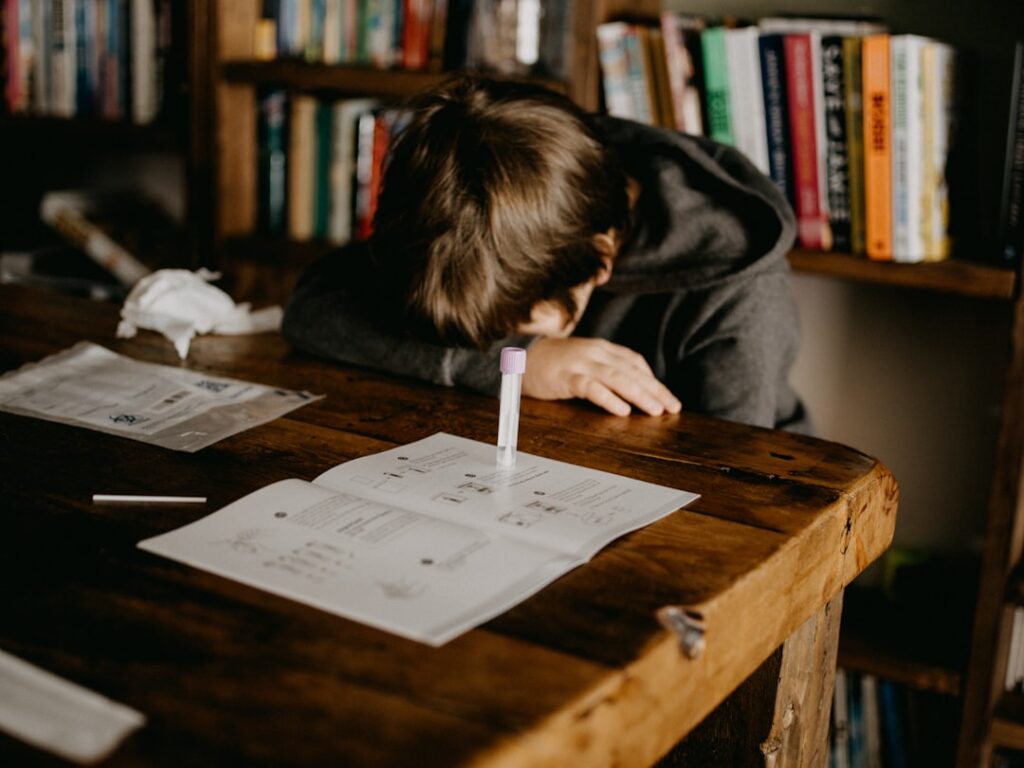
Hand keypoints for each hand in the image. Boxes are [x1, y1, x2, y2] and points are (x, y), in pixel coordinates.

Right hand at [522, 337, 681, 416]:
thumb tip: (636, 391)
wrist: (521, 358)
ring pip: (617, 378)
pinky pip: (591, 387)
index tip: (669, 399)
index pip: (635, 363)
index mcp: (603, 349)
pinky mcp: (566, 376)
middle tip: (672, 407)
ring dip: (639, 394)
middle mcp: (596, 353)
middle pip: (632, 371)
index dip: (654, 381)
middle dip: (655, 390)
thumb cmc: (557, 364)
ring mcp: (581, 363)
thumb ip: (608, 371)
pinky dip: (608, 398)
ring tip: (655, 410)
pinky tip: (622, 410)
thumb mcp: (586, 362)